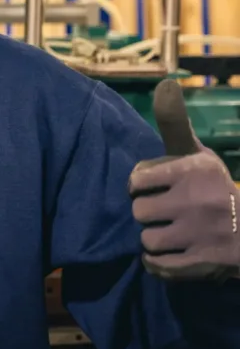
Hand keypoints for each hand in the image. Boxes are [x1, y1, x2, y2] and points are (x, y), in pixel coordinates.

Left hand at [128, 80, 238, 281]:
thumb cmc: (212, 186)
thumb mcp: (197, 154)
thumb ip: (174, 123)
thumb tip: (165, 82)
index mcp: (193, 170)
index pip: (135, 181)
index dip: (140, 186)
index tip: (153, 188)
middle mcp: (199, 201)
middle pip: (138, 212)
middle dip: (147, 214)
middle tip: (163, 213)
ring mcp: (203, 235)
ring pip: (146, 241)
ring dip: (152, 239)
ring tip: (168, 232)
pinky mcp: (205, 264)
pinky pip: (157, 266)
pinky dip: (157, 263)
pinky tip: (169, 253)